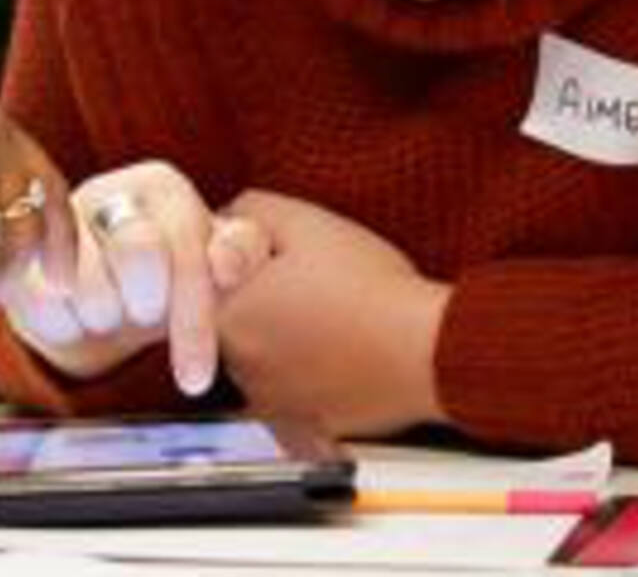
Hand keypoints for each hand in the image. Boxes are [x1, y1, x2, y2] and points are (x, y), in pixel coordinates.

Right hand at [0, 163, 272, 395]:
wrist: (94, 299)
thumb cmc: (166, 283)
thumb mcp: (213, 270)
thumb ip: (241, 255)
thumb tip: (225, 264)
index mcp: (164, 187)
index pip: (188, 252)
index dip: (193, 322)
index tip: (195, 380)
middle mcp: (109, 188)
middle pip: (139, 254)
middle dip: (146, 306)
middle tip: (143, 312)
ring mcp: (58, 218)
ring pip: (91, 288)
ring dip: (106, 318)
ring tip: (110, 306)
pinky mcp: (21, 249)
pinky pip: (48, 305)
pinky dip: (68, 325)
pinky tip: (75, 311)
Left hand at [216, 191, 448, 436]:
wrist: (430, 351)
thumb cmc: (371, 287)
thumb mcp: (306, 222)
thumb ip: (249, 210)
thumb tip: (225, 217)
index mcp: (228, 315)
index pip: (207, 287)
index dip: (243, 268)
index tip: (278, 264)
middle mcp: (239, 366)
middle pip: (235, 326)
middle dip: (262, 305)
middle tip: (312, 288)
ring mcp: (272, 401)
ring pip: (264, 362)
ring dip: (286, 344)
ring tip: (336, 322)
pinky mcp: (308, 427)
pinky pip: (298, 396)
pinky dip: (313, 378)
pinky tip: (346, 356)